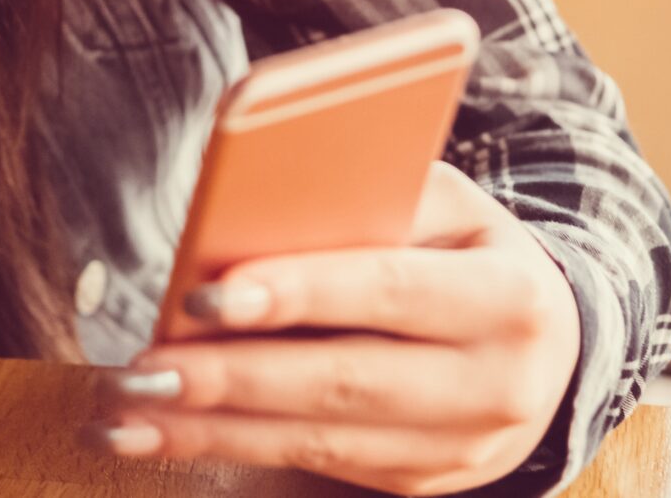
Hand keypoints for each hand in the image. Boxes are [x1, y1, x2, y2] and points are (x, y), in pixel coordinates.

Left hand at [92, 163, 582, 495]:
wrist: (545, 342)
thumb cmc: (462, 246)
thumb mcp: (436, 203)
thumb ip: (361, 201)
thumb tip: (245, 210)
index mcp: (506, 297)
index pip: (385, 291)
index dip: (295, 294)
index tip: (205, 294)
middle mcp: (495, 385)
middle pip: (342, 382)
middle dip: (232, 379)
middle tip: (143, 369)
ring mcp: (460, 449)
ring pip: (317, 439)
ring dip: (210, 429)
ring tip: (125, 411)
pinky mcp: (419, 482)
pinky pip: (314, 464)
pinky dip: (229, 448)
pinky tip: (158, 433)